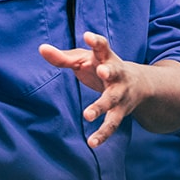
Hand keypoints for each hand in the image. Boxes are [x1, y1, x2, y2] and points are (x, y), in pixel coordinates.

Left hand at [40, 31, 148, 148]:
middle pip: (114, 71)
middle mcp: (117, 74)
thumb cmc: (102, 66)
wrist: (139, 84)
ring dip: (101, 106)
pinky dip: (103, 134)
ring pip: (112, 100)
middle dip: (109, 71)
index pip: (103, 46)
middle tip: (103, 71)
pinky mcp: (121, 111)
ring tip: (88, 115)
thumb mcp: (85, 59)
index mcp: (106, 57)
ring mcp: (120, 93)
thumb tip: (41, 48)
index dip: (96, 41)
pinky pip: (112, 123)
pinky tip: (92, 143)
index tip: (88, 36)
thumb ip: (63, 57)